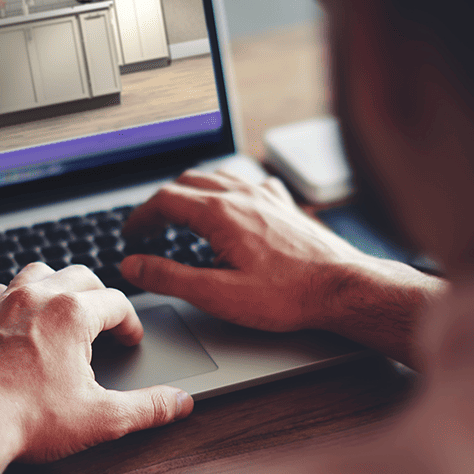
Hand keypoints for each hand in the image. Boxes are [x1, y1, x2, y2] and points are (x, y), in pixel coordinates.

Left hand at [0, 263, 192, 463]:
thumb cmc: (27, 421)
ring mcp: (1, 303)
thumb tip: (178, 403)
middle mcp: (37, 297)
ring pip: (38, 272)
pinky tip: (19, 321)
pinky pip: (0, 290)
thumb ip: (147, 407)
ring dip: (57, 286)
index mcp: (72, 314)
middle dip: (99, 296)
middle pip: (81, 276)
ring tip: (65, 311)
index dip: (130, 323)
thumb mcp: (100, 417)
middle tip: (105, 322)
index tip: (130, 340)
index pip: (116, 303)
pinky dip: (16, 298)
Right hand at [120, 169, 375, 332]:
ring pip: (215, 178)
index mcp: (220, 213)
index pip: (164, 201)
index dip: (140, 217)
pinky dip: (224, 190)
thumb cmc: (287, 295)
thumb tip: (133, 265)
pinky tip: (230, 205)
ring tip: (179, 214)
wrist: (343, 288)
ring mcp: (265, 196)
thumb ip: (169, 277)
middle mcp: (241, 195)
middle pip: (186, 184)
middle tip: (148, 228)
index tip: (130, 234)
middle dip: (160, 204)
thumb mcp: (216, 294)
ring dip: (189, 192)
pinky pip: (246, 182)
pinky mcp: (283, 204)